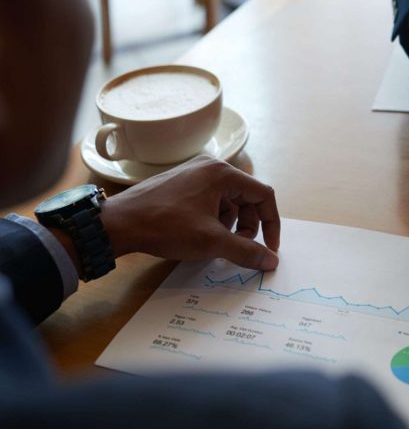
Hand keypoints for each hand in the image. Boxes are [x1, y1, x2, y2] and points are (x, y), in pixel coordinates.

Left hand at [101, 156, 279, 270]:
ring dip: (230, 224)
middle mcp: (211, 167)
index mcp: (223, 173)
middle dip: (248, 226)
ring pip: (229, 201)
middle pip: (247, 198)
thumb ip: (246, 251)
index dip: (271, 223)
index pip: (263, 195)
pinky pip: (212, 200)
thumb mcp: (211, 242)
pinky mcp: (183, 183)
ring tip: (213, 242)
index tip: (269, 248)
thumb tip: (271, 261)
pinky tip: (199, 234)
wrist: (118, 223)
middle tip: (236, 248)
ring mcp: (195, 173)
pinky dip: (214, 219)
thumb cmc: (165, 226)